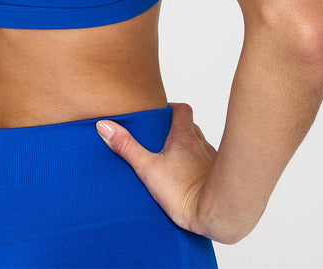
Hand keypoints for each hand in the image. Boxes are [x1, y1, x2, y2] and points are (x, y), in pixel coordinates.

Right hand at [96, 102, 215, 235]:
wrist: (217, 214)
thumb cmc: (184, 191)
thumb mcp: (148, 168)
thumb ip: (127, 147)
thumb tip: (105, 125)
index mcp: (183, 136)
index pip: (182, 109)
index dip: (172, 108)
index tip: (160, 113)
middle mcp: (200, 144)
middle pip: (190, 127)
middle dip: (177, 129)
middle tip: (161, 138)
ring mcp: (211, 161)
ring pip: (200, 147)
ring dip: (188, 149)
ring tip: (173, 161)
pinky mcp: (217, 179)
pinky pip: (207, 167)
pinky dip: (198, 169)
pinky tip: (188, 182)